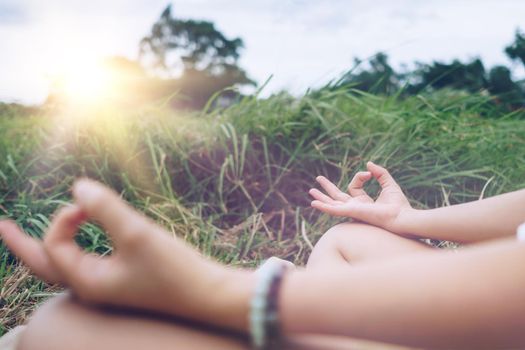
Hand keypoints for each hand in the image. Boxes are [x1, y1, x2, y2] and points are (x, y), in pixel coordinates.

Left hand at [0, 179, 250, 329]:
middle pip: (43, 266)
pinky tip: (78, 240)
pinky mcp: (124, 280)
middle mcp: (91, 287)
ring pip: (63, 266)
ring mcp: (107, 286)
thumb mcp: (137, 234)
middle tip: (1, 226)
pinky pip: (85, 263)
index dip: (65, 216)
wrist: (208, 295)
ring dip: (45, 247)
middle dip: (20, 244)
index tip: (89, 202)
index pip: (55, 243)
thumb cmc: (175, 270)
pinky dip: (72, 249)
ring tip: (26, 237)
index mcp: (87, 282)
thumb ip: (105, 208)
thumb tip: (76, 186)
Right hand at [309, 161, 413, 234]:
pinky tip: (314, 204)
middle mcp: (356, 208)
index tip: (369, 173)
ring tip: (311, 191)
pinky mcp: (351, 213)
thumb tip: (369, 164)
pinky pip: (334, 210)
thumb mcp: (389, 184)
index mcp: (363, 203)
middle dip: (327, 188)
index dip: (360, 176)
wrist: (402, 216)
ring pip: (332, 204)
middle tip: (318, 179)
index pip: (354, 186)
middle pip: (337, 197)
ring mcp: (352, 211)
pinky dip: (323, 207)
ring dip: (321, 198)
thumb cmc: (399, 205)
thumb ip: (380, 173)